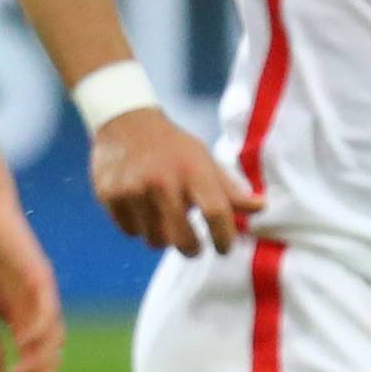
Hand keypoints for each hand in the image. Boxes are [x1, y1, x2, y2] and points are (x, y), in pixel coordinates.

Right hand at [0, 188, 64, 371]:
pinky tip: (24, 347)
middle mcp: (40, 313)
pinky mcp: (42, 279)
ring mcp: (44, 297)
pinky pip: (48, 311)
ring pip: (53, 340)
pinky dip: (40, 332)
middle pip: (50, 357)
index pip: (35, 361)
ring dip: (38, 363)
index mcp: (25, 320)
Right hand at [90, 107, 255, 255]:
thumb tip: (261, 206)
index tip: (225, 248)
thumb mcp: (204, 160)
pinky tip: (141, 208)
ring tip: (163, 218)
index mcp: (193, 170)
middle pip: (182, 238)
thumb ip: (230, 188)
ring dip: (163, 237)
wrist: (125, 122)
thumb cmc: (173, 148)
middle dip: (192, 248)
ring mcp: (133, 189)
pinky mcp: (109, 195)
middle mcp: (162, 180)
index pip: (216, 213)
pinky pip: (130, 231)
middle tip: (193, 246)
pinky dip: (139, 227)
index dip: (225, 237)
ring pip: (154, 240)